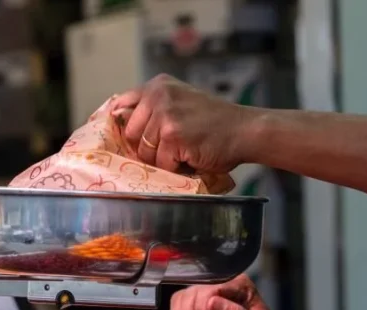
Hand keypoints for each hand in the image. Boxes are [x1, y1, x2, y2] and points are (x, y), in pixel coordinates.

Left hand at [109, 74, 257, 174]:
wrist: (245, 131)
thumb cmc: (215, 122)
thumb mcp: (181, 101)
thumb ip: (154, 107)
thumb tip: (121, 122)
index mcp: (158, 85)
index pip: (122, 106)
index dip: (125, 126)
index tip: (129, 138)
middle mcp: (159, 96)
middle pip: (131, 134)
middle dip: (147, 148)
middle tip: (170, 149)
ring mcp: (165, 115)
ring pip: (145, 152)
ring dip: (163, 160)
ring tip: (184, 151)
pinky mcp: (172, 136)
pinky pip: (161, 163)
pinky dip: (176, 168)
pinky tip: (191, 157)